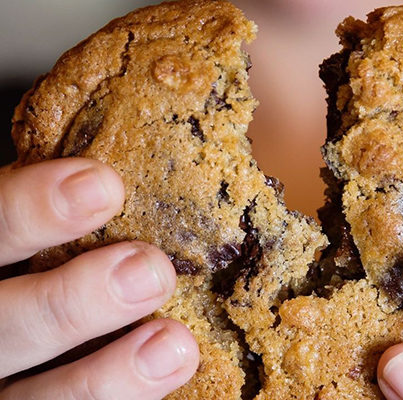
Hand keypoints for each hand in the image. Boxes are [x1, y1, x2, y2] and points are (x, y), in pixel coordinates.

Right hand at [0, 158, 198, 398]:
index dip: (31, 208)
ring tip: (174, 345)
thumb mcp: (39, 239)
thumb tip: (132, 179)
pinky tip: (167, 375)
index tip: (105, 185)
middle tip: (150, 271)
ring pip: (32, 398)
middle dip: (74, 300)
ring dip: (105, 377)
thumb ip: (58, 221)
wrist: (25, 329)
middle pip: (5, 323)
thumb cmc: (42, 265)